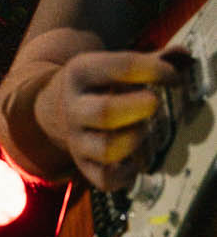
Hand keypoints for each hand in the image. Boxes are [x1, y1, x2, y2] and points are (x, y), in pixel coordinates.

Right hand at [34, 51, 176, 192]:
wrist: (53, 109)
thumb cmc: (96, 85)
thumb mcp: (111, 65)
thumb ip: (149, 61)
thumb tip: (182, 57)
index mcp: (81, 73)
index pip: (122, 67)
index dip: (155, 71)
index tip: (172, 77)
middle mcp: (73, 108)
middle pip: (106, 112)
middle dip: (139, 108)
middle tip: (155, 103)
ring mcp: (76, 140)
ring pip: (107, 149)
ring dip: (135, 139)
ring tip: (142, 129)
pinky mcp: (82, 166)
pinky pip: (106, 179)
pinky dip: (128, 174)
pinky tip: (136, 159)